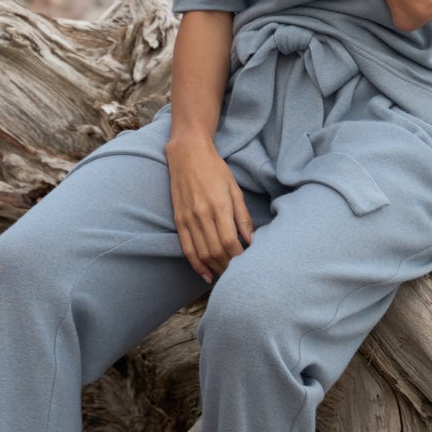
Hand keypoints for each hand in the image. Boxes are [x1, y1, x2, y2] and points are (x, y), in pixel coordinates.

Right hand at [166, 134, 253, 283]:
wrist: (187, 154)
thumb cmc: (215, 169)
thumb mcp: (234, 189)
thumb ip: (242, 216)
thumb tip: (252, 240)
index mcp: (219, 206)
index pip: (230, 242)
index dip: (239, 258)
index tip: (248, 265)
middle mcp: (202, 215)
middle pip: (216, 251)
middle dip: (229, 267)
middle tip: (240, 274)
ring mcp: (188, 219)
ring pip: (202, 253)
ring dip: (215, 268)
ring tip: (226, 277)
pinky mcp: (179, 220)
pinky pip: (187, 248)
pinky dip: (196, 265)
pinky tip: (207, 275)